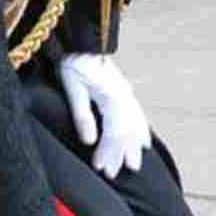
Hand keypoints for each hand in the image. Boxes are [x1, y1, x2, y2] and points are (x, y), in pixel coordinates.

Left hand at [57, 53, 151, 178]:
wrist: (80, 40)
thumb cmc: (73, 61)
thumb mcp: (72, 87)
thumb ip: (82, 114)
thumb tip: (90, 141)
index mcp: (112, 96)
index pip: (114, 132)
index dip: (109, 152)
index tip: (101, 169)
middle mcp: (124, 96)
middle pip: (127, 132)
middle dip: (120, 154)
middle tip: (114, 175)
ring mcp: (126, 92)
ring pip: (135, 124)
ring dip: (133, 146)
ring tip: (133, 165)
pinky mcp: (124, 89)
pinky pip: (138, 114)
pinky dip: (141, 130)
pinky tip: (143, 142)